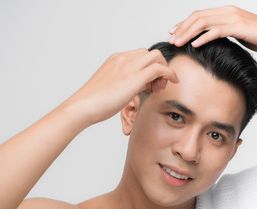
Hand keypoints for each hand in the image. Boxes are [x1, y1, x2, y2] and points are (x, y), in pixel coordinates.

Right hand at [62, 48, 177, 125]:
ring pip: (157, 57)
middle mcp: (122, 59)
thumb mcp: (108, 87)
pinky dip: (170, 73)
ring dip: (164, 69)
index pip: (140, 55)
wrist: (82, 107)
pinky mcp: (135, 77)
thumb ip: (121, 83)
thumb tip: (133, 89)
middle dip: (159, 66)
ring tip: (159, 88)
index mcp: (115, 59)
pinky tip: (173, 81)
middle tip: (158, 85)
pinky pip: (160, 68)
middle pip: (150, 53)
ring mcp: (128, 66)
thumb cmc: (93, 102)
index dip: (150, 66)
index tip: (151, 83)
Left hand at [168, 5, 256, 54]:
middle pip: (197, 17)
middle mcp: (227, 11)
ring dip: (188, 33)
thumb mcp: (235, 32)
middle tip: (171, 40)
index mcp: (225, 11)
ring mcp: (232, 17)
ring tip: (178, 43)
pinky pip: (216, 31)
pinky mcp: (238, 27)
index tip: (173, 33)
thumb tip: (208, 39)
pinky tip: (194, 45)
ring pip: (203, 23)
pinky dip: (203, 38)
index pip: (199, 15)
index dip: (184, 24)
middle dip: (182, 29)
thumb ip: (222, 32)